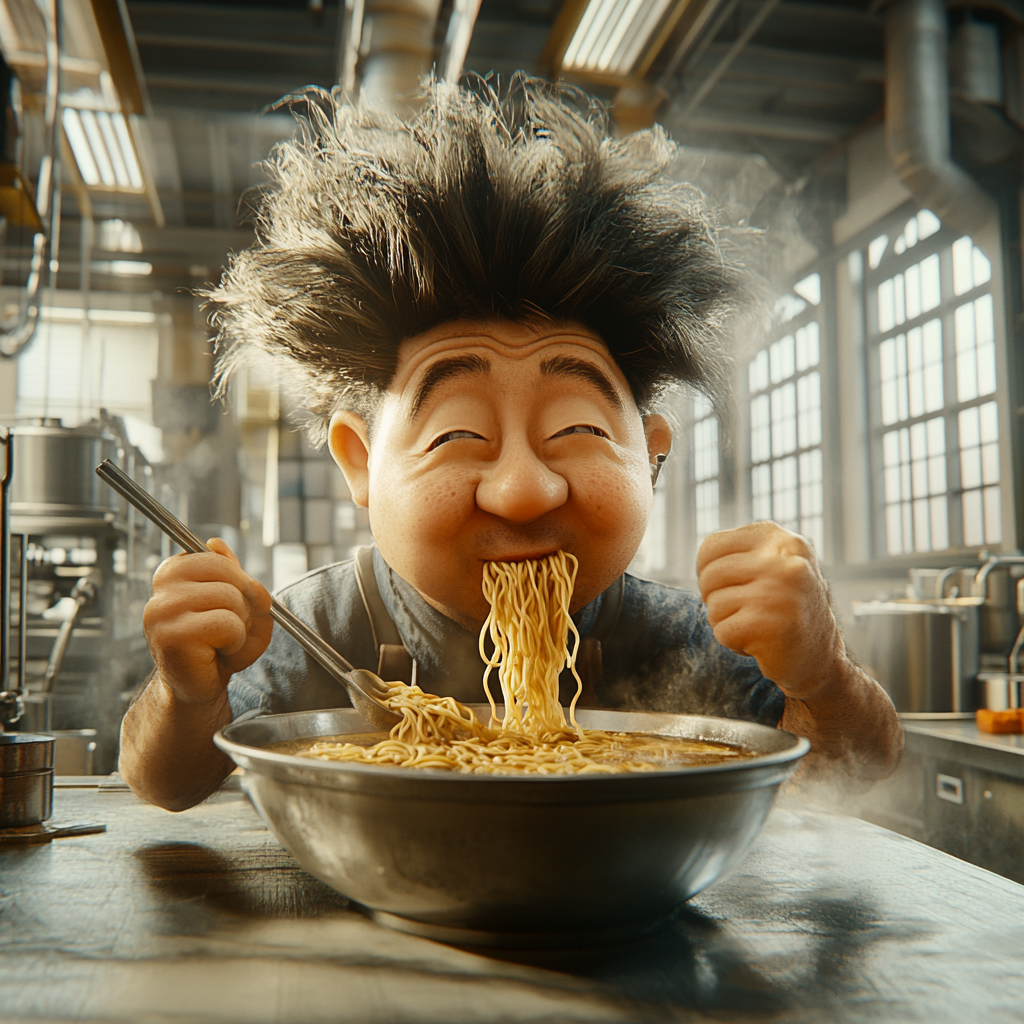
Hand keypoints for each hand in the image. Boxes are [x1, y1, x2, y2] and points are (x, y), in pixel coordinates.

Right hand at [143, 538, 272, 703]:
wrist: (198, 685)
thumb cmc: (216, 642)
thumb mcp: (233, 599)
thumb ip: (230, 570)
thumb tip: (215, 544)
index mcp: (172, 572)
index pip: (216, 557)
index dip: (238, 580)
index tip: (233, 601)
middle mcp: (161, 589)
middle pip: (228, 575)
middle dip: (244, 603)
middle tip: (230, 626)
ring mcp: (162, 613)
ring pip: (231, 600)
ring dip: (240, 625)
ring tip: (222, 640)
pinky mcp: (171, 637)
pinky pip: (227, 625)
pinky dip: (236, 641)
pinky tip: (217, 652)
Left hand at [697, 522, 842, 699]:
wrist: (819, 657)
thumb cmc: (784, 608)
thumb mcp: (772, 565)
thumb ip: (740, 553)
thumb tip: (703, 561)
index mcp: (778, 539)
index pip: (711, 547)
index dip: (707, 572)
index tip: (730, 588)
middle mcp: (782, 560)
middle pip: (709, 576)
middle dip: (716, 599)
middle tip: (746, 612)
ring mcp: (778, 592)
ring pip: (713, 605)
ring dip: (727, 622)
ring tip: (757, 626)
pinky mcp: (770, 626)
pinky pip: (722, 631)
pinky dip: (733, 642)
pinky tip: (761, 643)